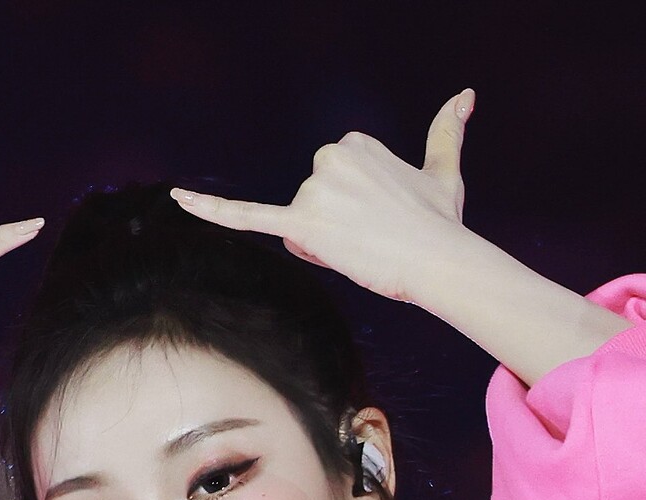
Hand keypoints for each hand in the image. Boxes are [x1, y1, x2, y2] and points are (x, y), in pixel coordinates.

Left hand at [170, 92, 474, 307]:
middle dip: (333, 229)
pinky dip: (212, 209)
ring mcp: (315, 189)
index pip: (329, 187)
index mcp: (352, 142)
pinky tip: (179, 198)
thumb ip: (446, 129)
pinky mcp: (302, 225)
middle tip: (372, 240)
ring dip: (322, 245)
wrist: (440, 259)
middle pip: (310, 203)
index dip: (351, 214)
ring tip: (361, 248)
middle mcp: (328, 156)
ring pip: (298, 226)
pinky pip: (248, 217)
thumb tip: (466, 94)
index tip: (383, 222)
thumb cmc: (441, 222)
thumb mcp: (443, 169)